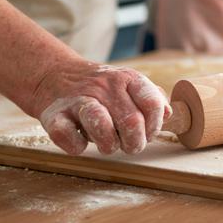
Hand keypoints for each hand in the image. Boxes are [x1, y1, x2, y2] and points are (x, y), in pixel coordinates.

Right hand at [28, 60, 170, 154]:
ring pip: (101, 126)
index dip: (154, 126)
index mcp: (127, 79)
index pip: (152, 104)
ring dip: (109, 145)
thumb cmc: (102, 89)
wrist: (56, 76)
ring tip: (108, 144)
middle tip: (130, 144)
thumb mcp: (129, 84)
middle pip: (131, 121)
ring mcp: (78, 100)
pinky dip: (78, 146)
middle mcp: (104, 87)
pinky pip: (69, 138)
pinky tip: (81, 141)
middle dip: (135, 142)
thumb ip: (152, 98)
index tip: (149, 133)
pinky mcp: (54, 116)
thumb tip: (168, 114)